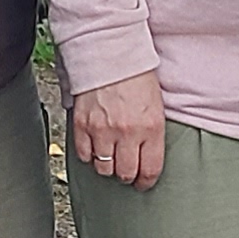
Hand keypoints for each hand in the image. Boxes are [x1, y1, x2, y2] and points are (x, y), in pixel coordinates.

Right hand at [67, 68, 168, 190]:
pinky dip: (89, 155)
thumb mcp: (156, 107)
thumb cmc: (136, 78)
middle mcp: (127, 132)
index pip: (149, 170)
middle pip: (125, 173)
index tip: (143, 183)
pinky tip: (95, 147)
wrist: (110, 54)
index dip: (146, 182)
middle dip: (127, 176)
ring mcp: (102, 130)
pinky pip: (84, 155)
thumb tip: (146, 160)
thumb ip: (152, 135)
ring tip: (110, 157)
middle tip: (127, 171)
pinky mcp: (82, 125)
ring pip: (103, 168)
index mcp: (151, 128)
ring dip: (107, 166)